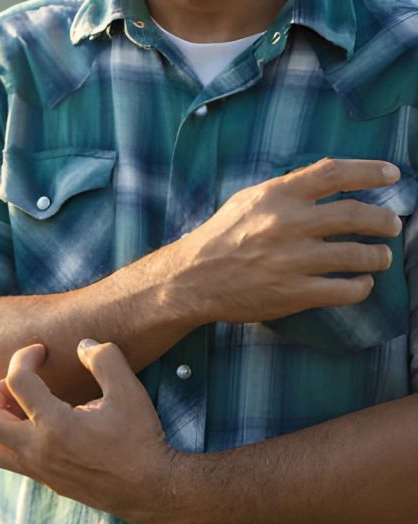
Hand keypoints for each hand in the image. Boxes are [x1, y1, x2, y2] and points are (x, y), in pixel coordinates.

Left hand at [0, 339, 185, 523]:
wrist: (152, 489)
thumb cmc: (141, 438)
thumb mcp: (128, 391)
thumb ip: (104, 359)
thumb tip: (82, 345)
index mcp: (55, 425)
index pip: (17, 381)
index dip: (24, 357)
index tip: (41, 351)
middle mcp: (39, 451)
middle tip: (15, 380)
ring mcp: (40, 470)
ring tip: (17, 406)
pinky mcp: (47, 481)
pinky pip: (11, 462)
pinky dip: (10, 441)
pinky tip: (36, 426)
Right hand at [164, 158, 402, 323]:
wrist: (191, 280)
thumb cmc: (218, 239)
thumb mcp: (246, 201)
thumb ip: (285, 190)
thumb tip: (326, 181)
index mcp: (276, 196)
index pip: (334, 173)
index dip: (369, 171)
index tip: (392, 174)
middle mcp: (287, 225)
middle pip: (356, 215)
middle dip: (384, 220)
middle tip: (392, 225)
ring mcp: (292, 261)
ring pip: (357, 255)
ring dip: (378, 256)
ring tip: (380, 256)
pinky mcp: (293, 293)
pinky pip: (344, 290)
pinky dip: (361, 286)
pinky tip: (361, 283)